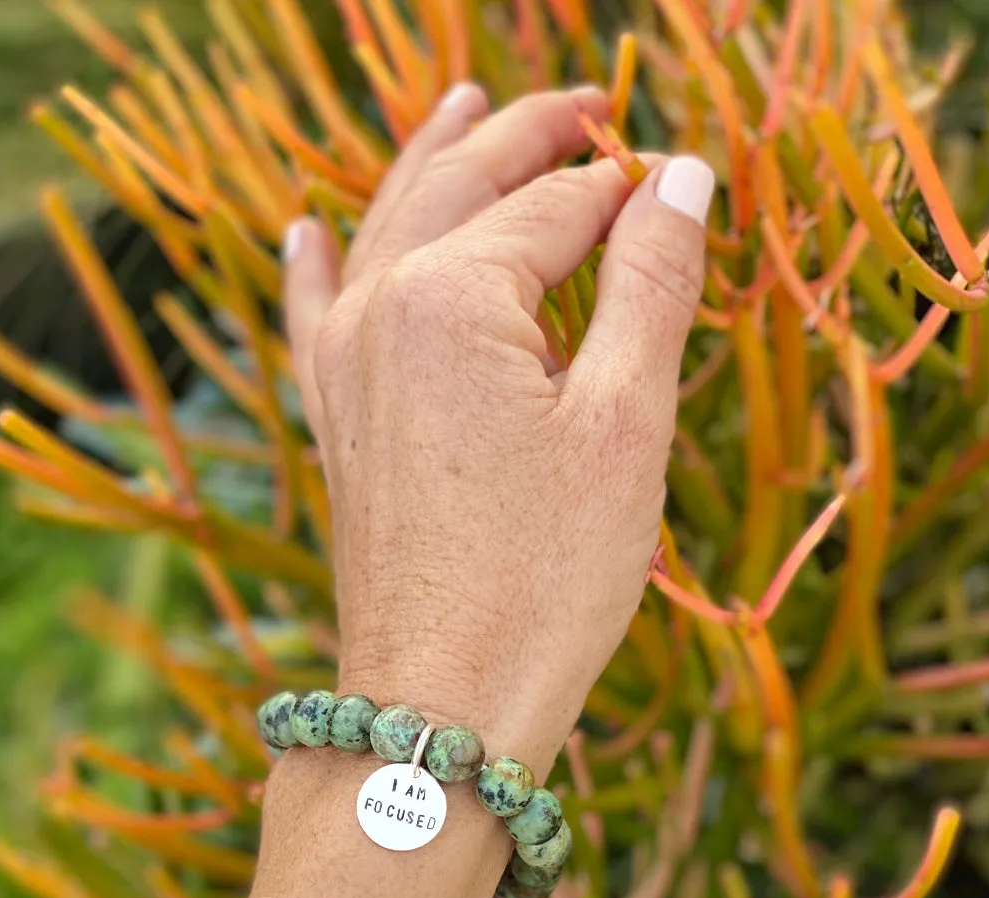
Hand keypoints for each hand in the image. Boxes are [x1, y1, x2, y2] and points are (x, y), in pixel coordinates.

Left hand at [234, 85, 713, 897]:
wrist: (439, 704)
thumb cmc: (545, 578)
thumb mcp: (623, 427)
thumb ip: (651, 287)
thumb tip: (682, 178)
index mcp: (453, 297)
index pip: (557, 206)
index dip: (623, 187)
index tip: (674, 179)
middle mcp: (379, 309)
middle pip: (463, 189)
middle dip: (527, 137)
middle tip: (586, 103)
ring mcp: (342, 366)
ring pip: (388, 229)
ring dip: (432, 163)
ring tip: (462, 102)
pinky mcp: (333, 422)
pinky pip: (316, 316)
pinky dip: (319, 265)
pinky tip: (306, 233)